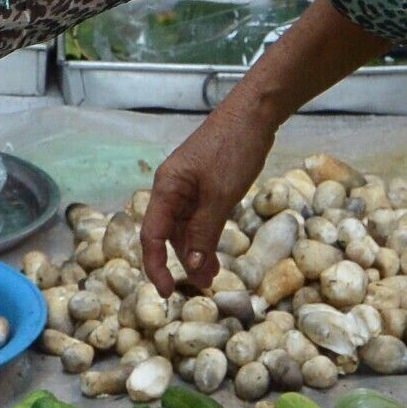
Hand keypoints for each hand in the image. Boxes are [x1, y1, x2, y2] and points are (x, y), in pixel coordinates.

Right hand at [139, 96, 277, 297]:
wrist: (255, 114)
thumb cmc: (233, 148)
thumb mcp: (221, 196)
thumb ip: (203, 232)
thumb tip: (190, 267)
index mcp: (167, 188)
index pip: (152, 235)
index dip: (155, 266)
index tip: (168, 292)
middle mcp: (171, 188)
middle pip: (167, 234)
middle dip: (182, 262)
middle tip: (204, 286)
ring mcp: (188, 186)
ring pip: (183, 228)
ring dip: (195, 251)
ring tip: (213, 275)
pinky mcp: (204, 185)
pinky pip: (198, 217)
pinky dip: (205, 237)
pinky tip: (215, 252)